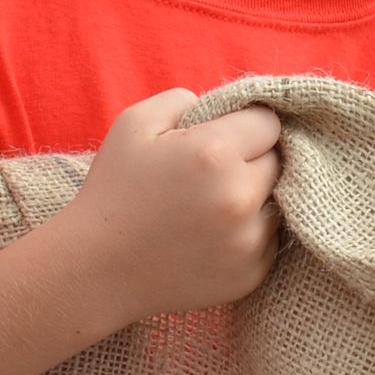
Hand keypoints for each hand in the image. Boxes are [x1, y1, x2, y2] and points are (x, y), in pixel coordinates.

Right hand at [58, 90, 282, 327]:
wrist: (97, 271)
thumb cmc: (113, 190)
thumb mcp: (135, 123)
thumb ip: (186, 99)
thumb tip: (227, 106)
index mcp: (214, 153)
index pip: (268, 122)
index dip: (244, 125)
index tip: (221, 136)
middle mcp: (239, 198)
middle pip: (278, 161)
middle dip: (251, 159)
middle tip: (210, 173)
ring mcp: (249, 242)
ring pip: (278, 201)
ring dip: (254, 197)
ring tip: (209, 205)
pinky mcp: (252, 274)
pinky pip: (268, 239)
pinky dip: (248, 233)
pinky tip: (209, 235)